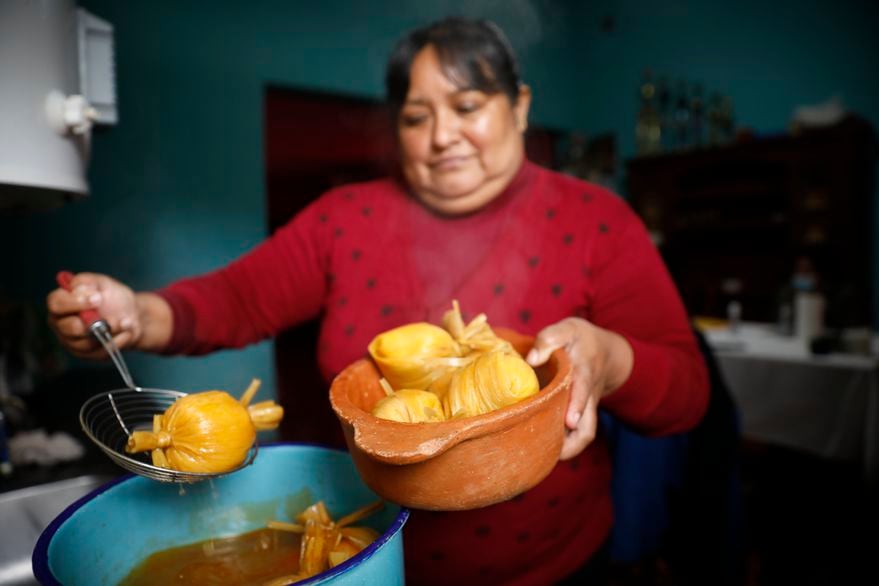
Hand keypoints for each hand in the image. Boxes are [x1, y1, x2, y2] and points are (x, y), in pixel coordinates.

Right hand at [47, 272, 142, 358]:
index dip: (75, 302)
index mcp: (61, 304)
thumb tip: (77, 289)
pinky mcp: (88, 354)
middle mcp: (62, 324)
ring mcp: (73, 342)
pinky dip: (117, 341)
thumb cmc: (112, 297)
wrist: (131, 314)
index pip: (56, 304)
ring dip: (109, 332)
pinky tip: (127, 331)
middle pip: (68, 327)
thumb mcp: (101, 283)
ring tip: (125, 321)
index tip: (97, 298)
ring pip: (85, 343)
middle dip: (92, 322)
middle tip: (110, 317)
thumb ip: (86, 282)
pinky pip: (100, 352)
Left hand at [526, 317, 632, 459]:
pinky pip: (576, 436)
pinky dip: (563, 445)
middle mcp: (588, 396)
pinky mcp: (579, 415)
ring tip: (540, 457)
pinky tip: (540, 450)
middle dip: (572, 443)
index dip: (578, 405)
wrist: (605, 351)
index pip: (584, 390)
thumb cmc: (580, 339)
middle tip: (550, 453)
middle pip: (588, 427)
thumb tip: (532, 359)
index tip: (570, 422)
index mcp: (584, 371)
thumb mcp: (567, 329)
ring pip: (583, 436)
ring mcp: (585, 409)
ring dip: (566, 449)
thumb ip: (550, 339)